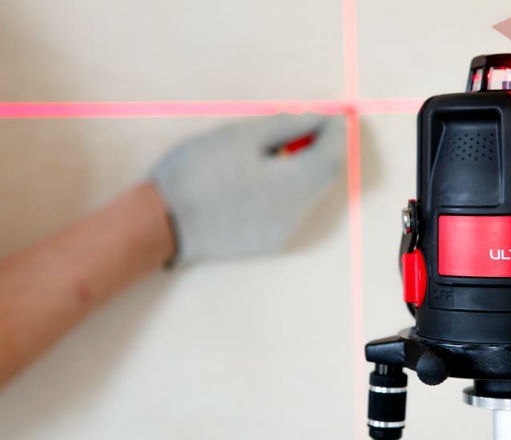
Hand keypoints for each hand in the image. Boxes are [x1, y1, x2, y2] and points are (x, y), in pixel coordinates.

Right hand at [151, 113, 345, 263]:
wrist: (161, 223)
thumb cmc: (197, 171)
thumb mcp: (242, 137)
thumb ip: (287, 126)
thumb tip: (317, 119)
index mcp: (291, 188)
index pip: (332, 157)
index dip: (337, 133)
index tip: (334, 114)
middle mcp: (295, 216)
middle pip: (325, 177)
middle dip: (323, 148)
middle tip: (311, 124)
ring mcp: (284, 233)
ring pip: (310, 194)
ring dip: (307, 167)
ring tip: (282, 147)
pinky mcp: (271, 242)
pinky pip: (293, 209)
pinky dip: (291, 187)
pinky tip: (266, 174)